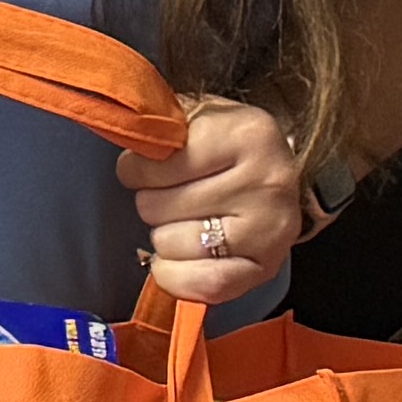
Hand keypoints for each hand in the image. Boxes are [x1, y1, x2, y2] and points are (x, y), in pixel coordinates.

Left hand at [121, 95, 311, 308]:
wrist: (283, 174)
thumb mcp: (197, 115)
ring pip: (172, 245)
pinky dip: (176, 277)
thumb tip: (118, 127)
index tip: (142, 168)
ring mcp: (270, 229)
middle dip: (151, 201)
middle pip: (159, 206)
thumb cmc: (227, 144)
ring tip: (181, 220)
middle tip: (169, 195)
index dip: (136, 169)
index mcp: (247, 134)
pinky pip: (204, 285)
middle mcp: (266, 182)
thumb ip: (157, 121)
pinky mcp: (267, 268)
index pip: (156, 164)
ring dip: (163, 236)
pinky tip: (174, 259)